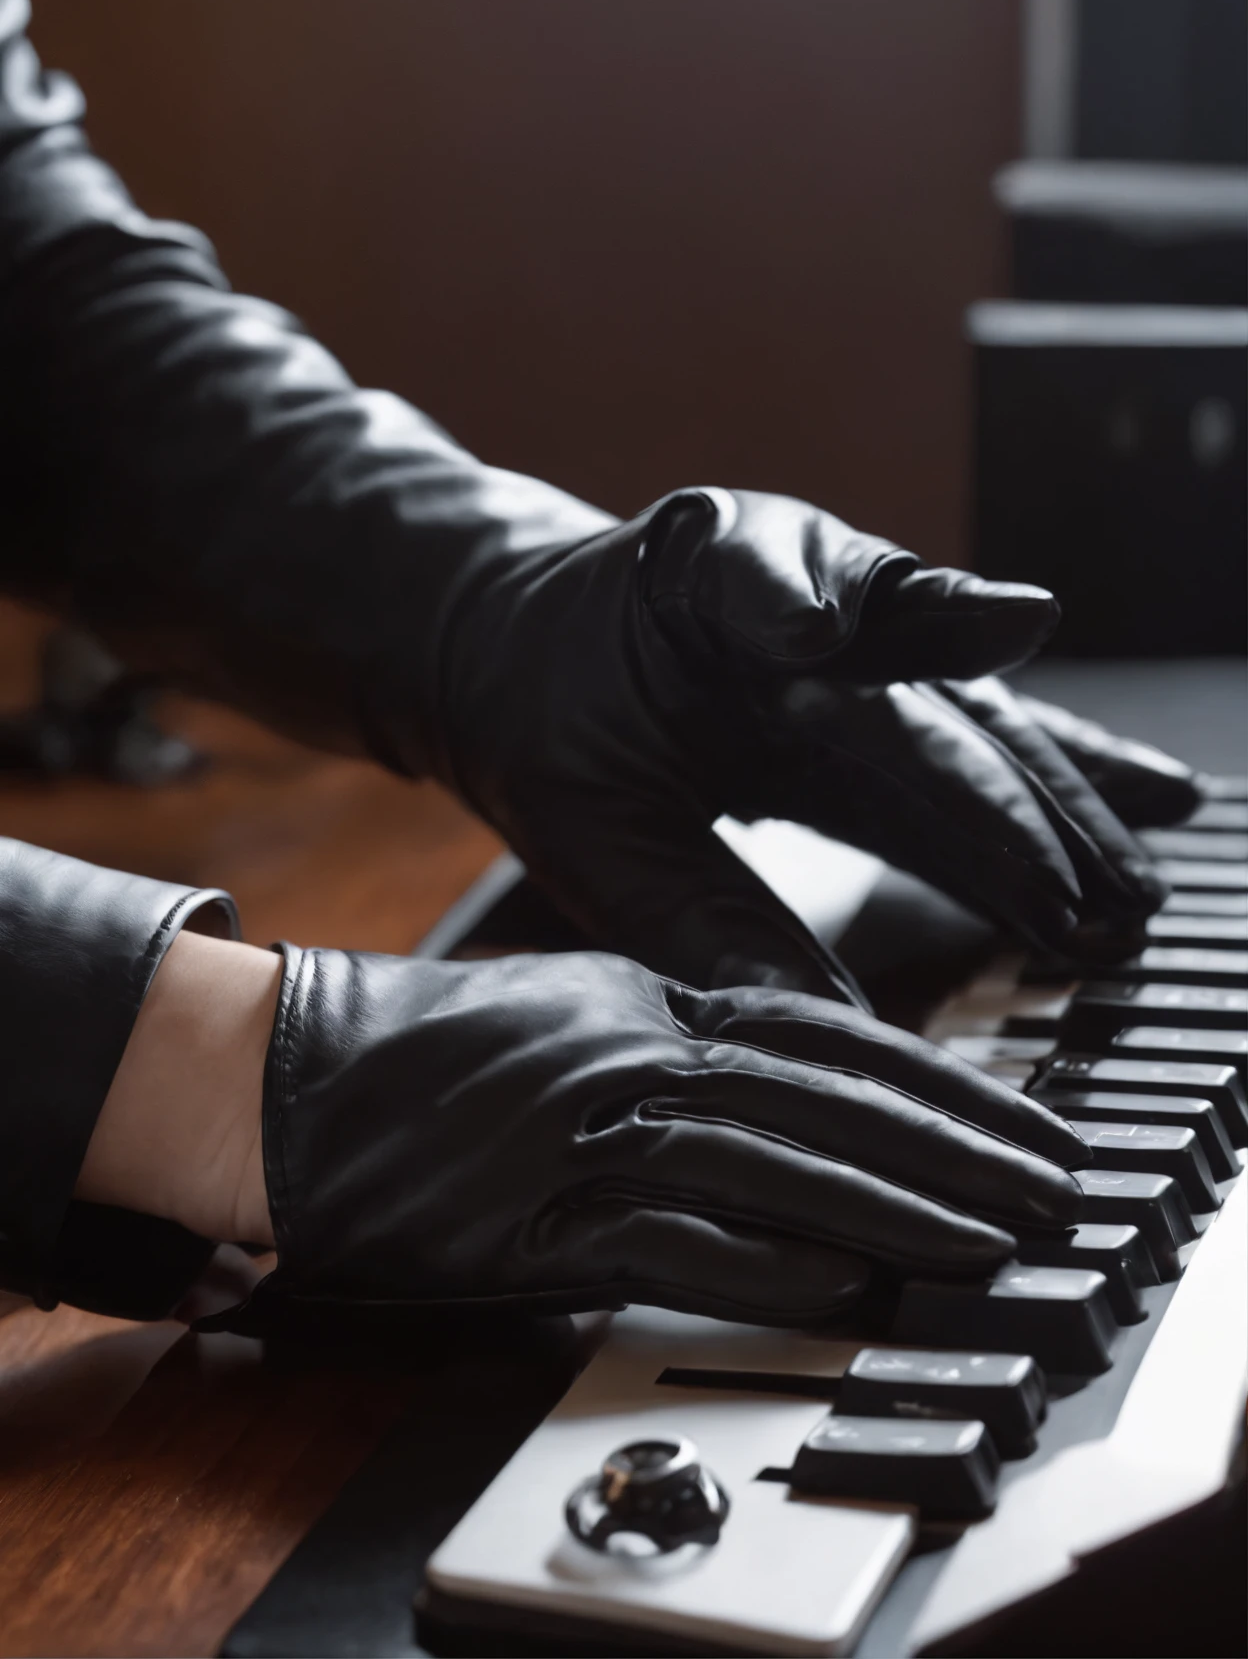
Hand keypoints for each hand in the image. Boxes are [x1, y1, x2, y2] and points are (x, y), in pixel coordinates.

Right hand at [200, 946, 1085, 1333]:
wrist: (290, 1069)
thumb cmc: (430, 1048)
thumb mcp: (576, 1008)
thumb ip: (680, 1038)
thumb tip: (783, 1089)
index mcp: (648, 995)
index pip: (823, 1031)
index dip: (931, 1078)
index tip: (1012, 1117)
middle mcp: (634, 1048)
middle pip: (823, 1093)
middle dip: (952, 1142)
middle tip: (1044, 1183)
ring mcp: (586, 1127)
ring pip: (770, 1160)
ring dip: (890, 1203)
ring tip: (984, 1240)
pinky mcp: (533, 1214)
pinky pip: (666, 1238)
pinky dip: (760, 1260)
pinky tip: (839, 1281)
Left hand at [434, 487, 1178, 996]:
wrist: (516, 636)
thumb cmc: (537, 713)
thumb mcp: (582, 822)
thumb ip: (693, 908)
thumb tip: (817, 1026)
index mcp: (713, 592)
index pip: (826, 657)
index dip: (902, 718)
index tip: (956, 718)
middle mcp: (811, 593)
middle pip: (931, 708)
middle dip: (1020, 807)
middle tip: (1102, 907)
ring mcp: (859, 636)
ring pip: (978, 718)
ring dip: (1062, 803)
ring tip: (1139, 890)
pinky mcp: (878, 681)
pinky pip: (980, 726)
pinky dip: (1063, 765)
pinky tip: (1156, 795)